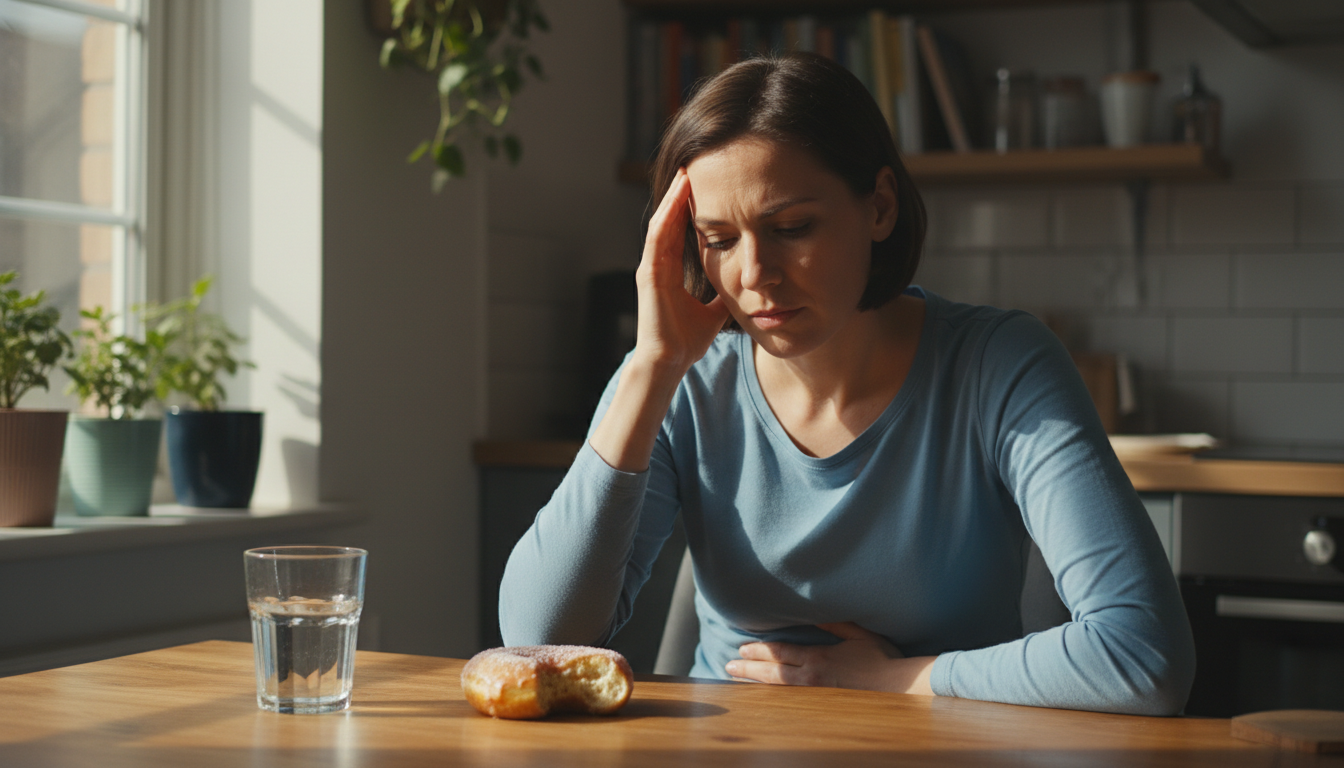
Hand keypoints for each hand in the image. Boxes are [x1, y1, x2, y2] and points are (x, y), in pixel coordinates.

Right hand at [632, 168, 729, 374]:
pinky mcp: (648, 275)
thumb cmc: (686, 341)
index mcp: (671, 272)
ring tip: (684, 175)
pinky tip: (676, 199)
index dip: (690, 209)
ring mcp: (650, 268)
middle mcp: (658, 265)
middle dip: (679, 195)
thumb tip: (743, 286)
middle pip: (668, 221)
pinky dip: (666, 217)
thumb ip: (723, 296)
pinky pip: (657, 239)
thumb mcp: (714, 312)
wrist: (670, 361)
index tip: (705, 187)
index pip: (680, 231)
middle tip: (692, 168)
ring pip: (661, 224)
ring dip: (672, 199)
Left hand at [725, 622, 935, 694]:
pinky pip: (791, 700)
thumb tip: (812, 610)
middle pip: (772, 672)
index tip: (742, 647)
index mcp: (818, 657)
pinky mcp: (823, 704)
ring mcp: (816, 694)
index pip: (780, 653)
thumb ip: (833, 622)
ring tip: (737, 678)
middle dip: (748, 668)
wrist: (898, 687)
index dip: (758, 650)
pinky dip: (772, 695)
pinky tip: (763, 694)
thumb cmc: (880, 658)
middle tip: (729, 664)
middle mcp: (812, 677)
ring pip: (777, 688)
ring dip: (755, 682)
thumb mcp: (857, 633)